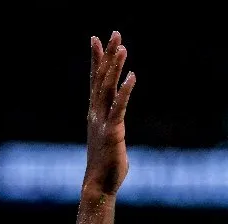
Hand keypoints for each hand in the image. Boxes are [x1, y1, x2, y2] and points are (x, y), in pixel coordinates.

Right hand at [84, 31, 135, 195]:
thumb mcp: (109, 139)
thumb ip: (112, 127)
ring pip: (108, 88)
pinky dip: (125, 91)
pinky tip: (132, 77)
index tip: (96, 39)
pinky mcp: (112, 132)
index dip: (96, 59)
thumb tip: (116, 125)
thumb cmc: (106, 165)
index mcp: (95, 113)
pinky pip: (119, 108)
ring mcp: (103, 121)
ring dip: (115, 67)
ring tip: (122, 47)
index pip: (95, 80)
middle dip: (107, 55)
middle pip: (101, 78)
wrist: (99, 185)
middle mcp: (96, 113)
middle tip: (113, 33)